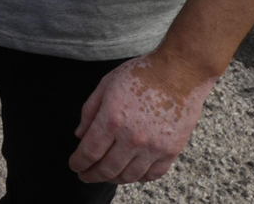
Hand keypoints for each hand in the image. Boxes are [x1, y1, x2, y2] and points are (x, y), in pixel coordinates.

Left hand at [69, 52, 215, 183]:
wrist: (179, 73)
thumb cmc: (141, 75)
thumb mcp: (106, 85)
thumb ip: (89, 111)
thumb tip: (80, 135)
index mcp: (112, 119)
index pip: (89, 152)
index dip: (78, 162)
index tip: (74, 166)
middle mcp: (132, 138)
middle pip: (107, 169)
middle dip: (91, 175)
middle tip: (85, 175)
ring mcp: (154, 147)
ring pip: (129, 176)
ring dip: (113, 179)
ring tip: (105, 175)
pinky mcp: (171, 151)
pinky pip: (152, 174)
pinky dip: (139, 178)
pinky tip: (130, 173)